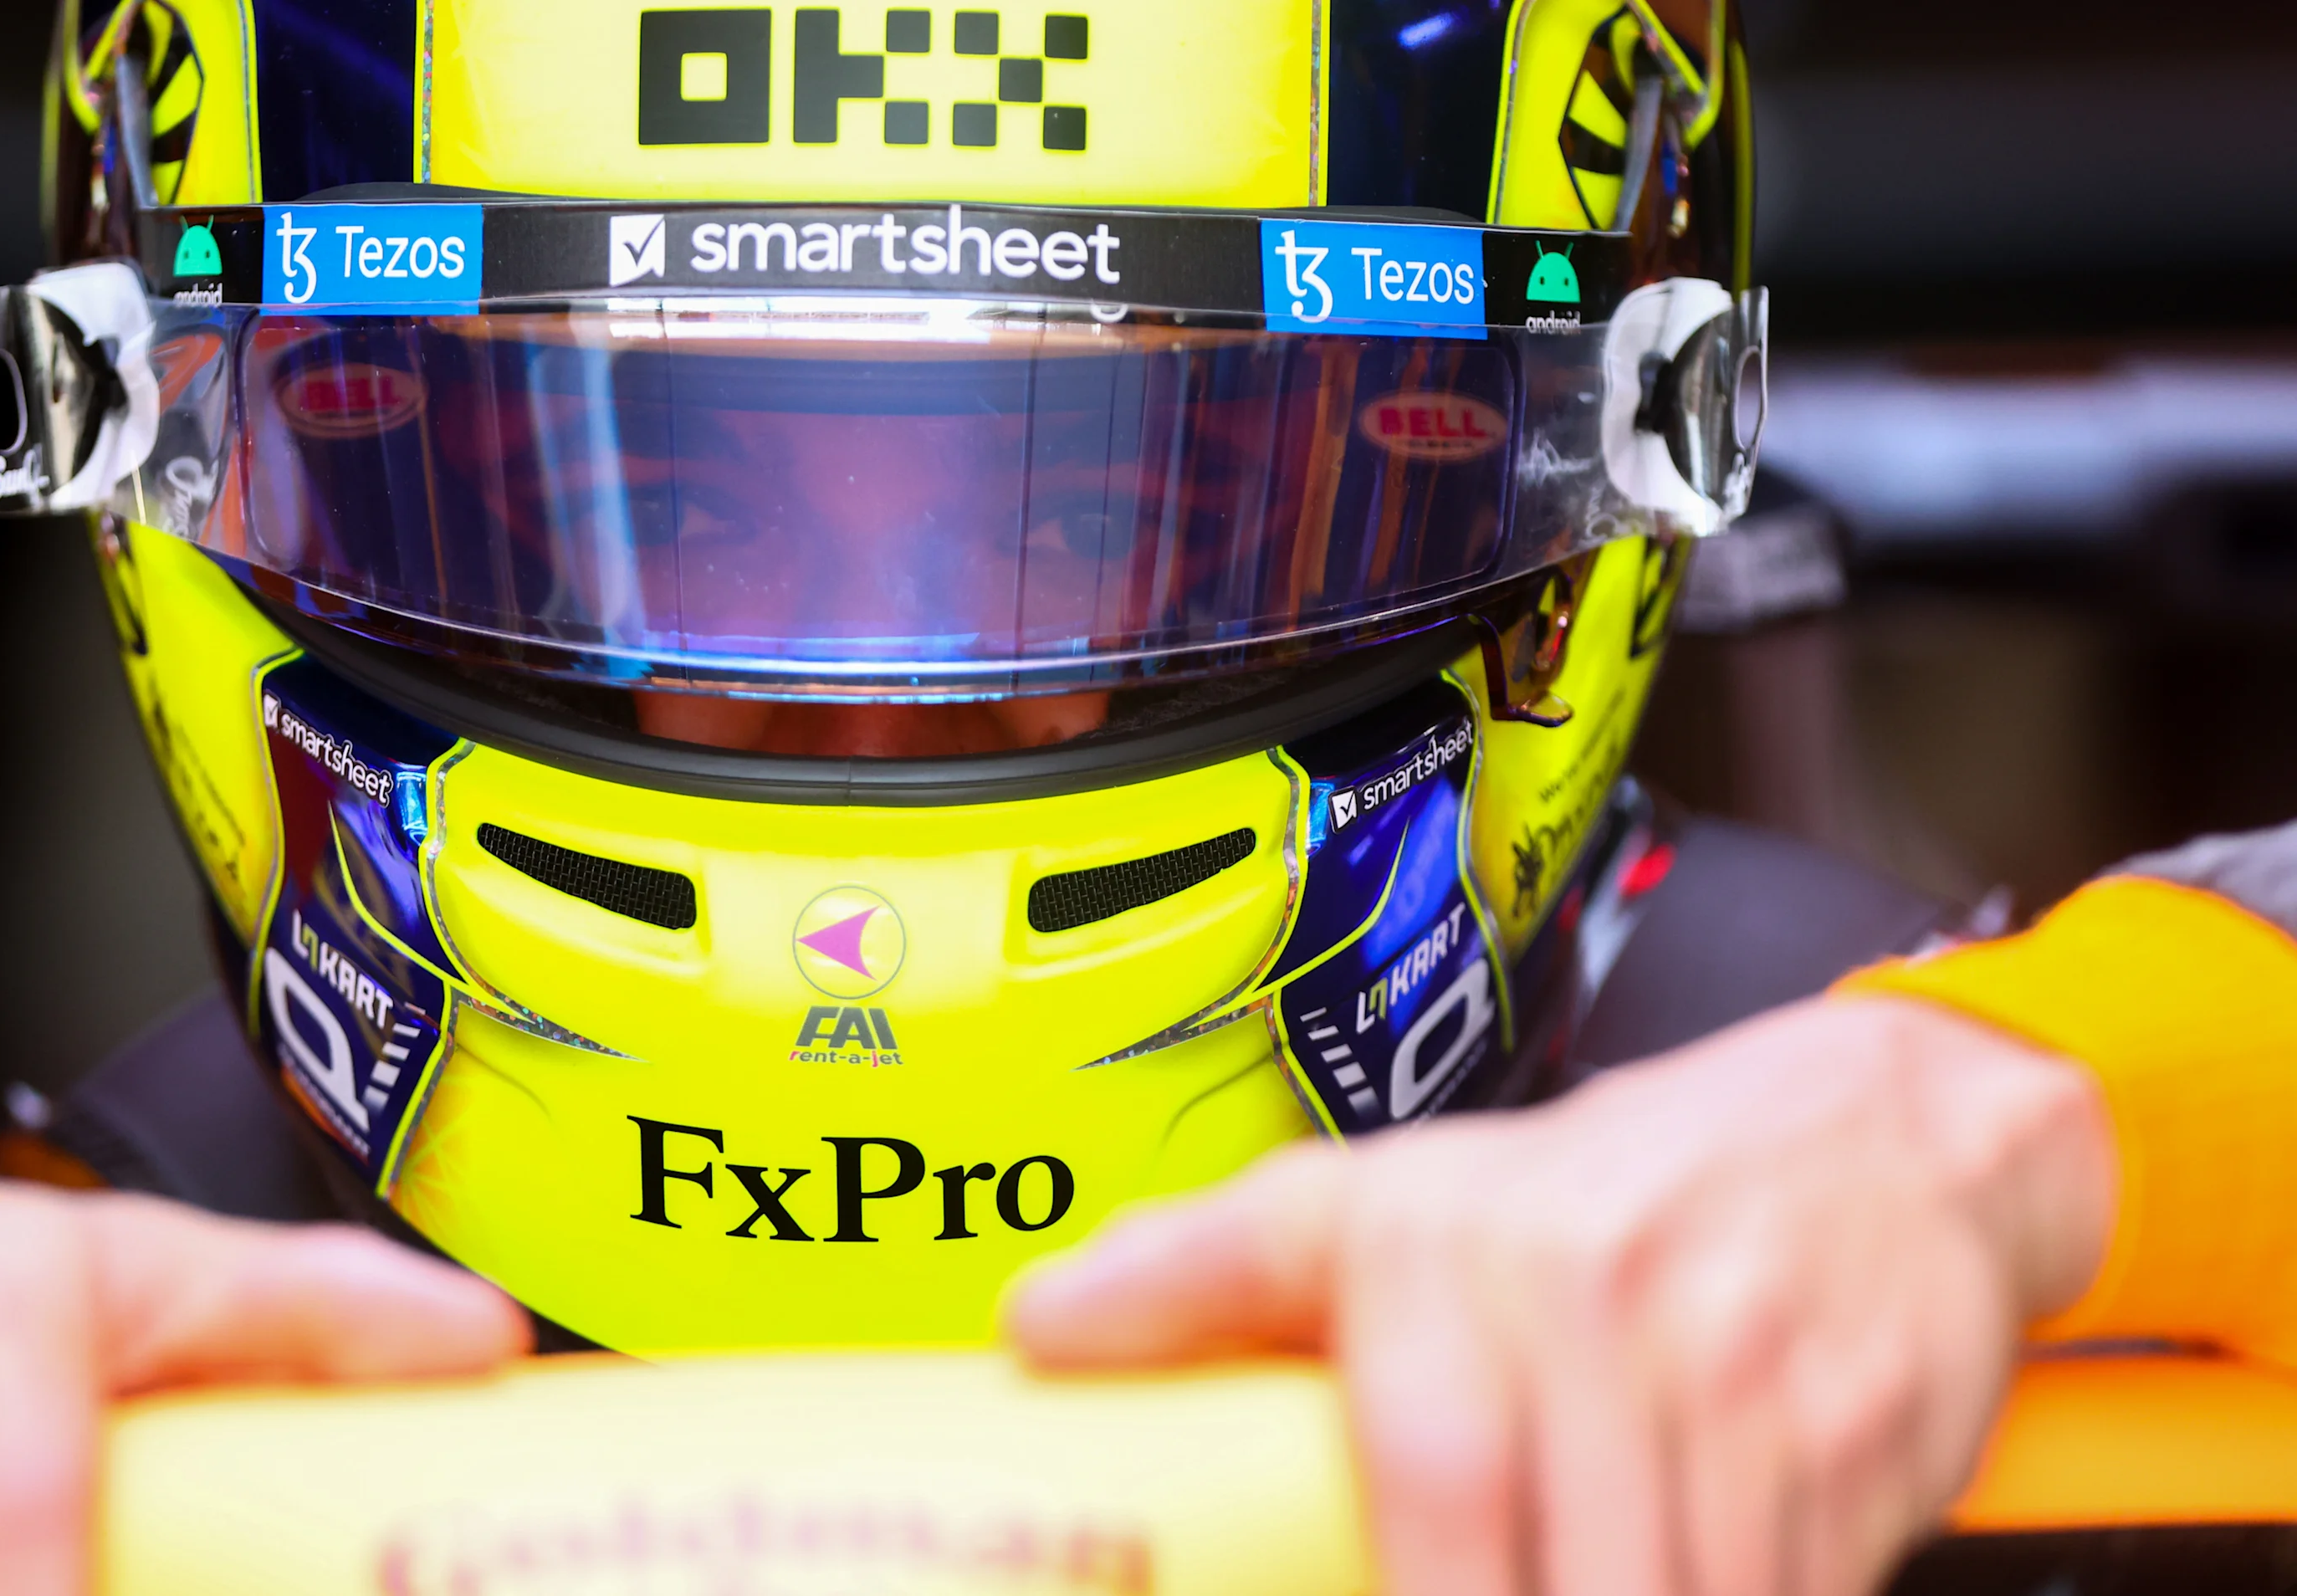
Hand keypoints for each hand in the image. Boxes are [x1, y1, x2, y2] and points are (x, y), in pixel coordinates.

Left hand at [1010, 996, 2113, 1595]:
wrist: (1879, 1132)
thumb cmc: (1601, 1191)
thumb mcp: (1389, 1197)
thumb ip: (1214, 1269)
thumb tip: (1040, 1327)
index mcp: (1455, 1250)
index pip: (1430, 1473)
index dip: (1419, 1589)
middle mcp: (1601, 1306)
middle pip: (1559, 1572)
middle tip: (1473, 1592)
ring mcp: (1746, 1383)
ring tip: (1566, 1575)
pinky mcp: (1861, 1452)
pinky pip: (1788, 1592)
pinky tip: (1686, 1571)